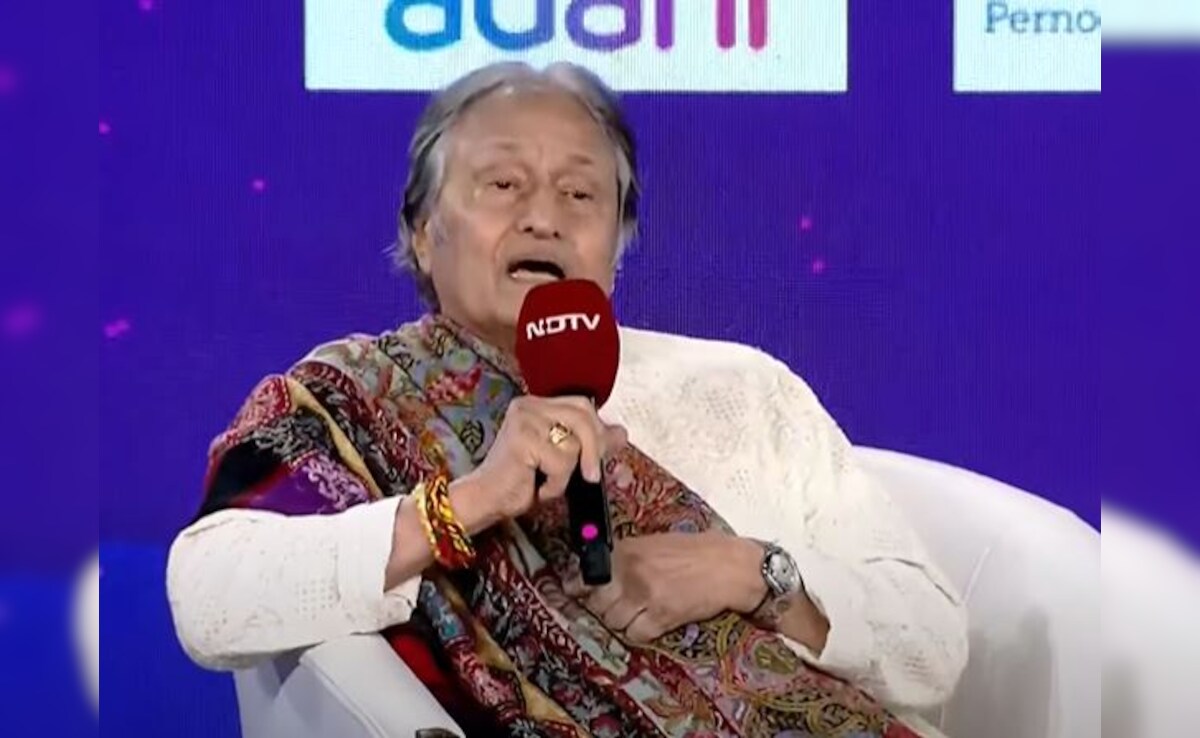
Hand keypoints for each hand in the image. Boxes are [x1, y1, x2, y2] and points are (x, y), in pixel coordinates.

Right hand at [452, 396, 626, 531]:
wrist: (487, 500)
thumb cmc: (521, 481)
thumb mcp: (561, 459)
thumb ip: (588, 444)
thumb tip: (621, 433)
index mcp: (536, 404)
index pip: (582, 404)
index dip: (599, 429)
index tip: (604, 455)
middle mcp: (528, 406)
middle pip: (583, 416)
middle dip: (594, 448)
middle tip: (590, 475)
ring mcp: (525, 421)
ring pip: (575, 443)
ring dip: (568, 473)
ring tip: (546, 481)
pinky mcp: (524, 440)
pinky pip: (562, 462)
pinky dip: (557, 483)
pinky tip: (538, 487)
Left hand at [565, 532, 764, 642]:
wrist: (730, 565)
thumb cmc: (694, 551)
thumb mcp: (654, 544)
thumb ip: (625, 557)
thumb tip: (595, 573)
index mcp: (627, 551)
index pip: (586, 575)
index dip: (577, 588)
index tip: (573, 593)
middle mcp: (631, 573)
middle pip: (597, 603)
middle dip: (602, 608)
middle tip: (615, 605)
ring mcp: (646, 596)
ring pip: (613, 621)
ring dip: (621, 621)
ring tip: (636, 614)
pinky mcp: (663, 617)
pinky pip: (636, 634)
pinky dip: (639, 633)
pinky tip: (650, 623)